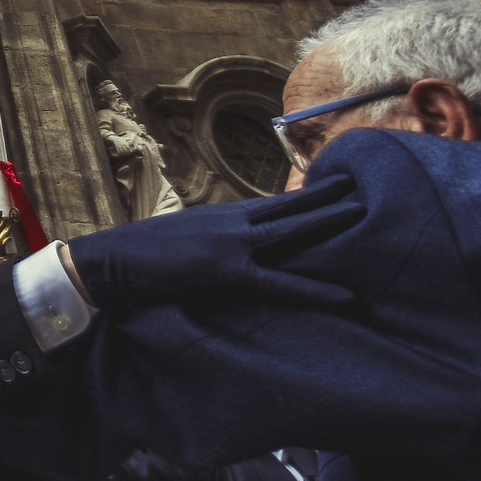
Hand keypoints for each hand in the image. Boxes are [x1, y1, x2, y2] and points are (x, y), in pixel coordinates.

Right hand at [67, 171, 363, 309]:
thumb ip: (213, 241)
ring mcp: (233, 244)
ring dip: (331, 222)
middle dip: (332, 196)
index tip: (341, 183)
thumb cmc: (141, 256)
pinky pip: (280, 283)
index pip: (277, 203)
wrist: (110, 261)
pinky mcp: (227, 272)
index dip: (310, 194)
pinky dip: (315, 290)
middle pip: (293, 206)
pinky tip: (346, 297)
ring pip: (293, 231)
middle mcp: (234, 222)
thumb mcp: (185, 241)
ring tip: (370, 214)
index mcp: (225, 216)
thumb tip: (231, 249)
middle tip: (371, 183)